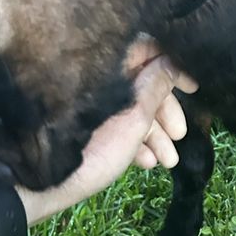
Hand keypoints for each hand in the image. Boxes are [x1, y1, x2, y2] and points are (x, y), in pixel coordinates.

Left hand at [16, 38, 196, 224]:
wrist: (40, 184)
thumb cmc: (91, 146)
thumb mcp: (135, 116)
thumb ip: (157, 85)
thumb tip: (174, 59)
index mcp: (106, 65)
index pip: (148, 51)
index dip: (174, 67)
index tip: (194, 87)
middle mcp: (97, 78)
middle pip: (144, 84)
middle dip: (166, 112)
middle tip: (180, 135)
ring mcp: (90, 103)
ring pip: (132, 109)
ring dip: (154, 134)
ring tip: (167, 162)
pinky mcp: (85, 125)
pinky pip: (115, 126)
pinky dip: (133, 142)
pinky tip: (145, 164)